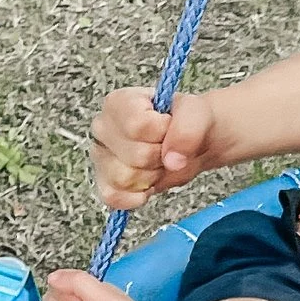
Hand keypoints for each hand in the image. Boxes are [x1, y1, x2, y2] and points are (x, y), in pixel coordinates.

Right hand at [91, 86, 226, 212]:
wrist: (196, 141)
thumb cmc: (190, 121)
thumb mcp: (198, 114)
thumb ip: (187, 130)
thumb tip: (172, 161)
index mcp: (119, 103)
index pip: (137, 125)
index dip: (162, 132)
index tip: (169, 125)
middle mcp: (103, 127)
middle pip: (135, 155)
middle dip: (160, 156)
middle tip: (166, 146)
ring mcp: (101, 156)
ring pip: (124, 178)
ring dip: (151, 176)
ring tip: (158, 162)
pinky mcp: (105, 181)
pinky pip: (112, 197)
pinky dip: (135, 197)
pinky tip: (149, 185)